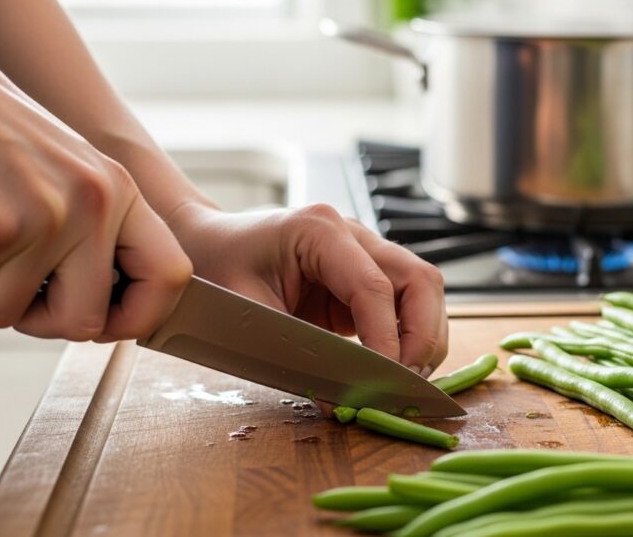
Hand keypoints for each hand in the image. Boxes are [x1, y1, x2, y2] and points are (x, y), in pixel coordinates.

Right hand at [0, 36, 191, 339]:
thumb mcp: (67, 172)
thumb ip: (96, 232)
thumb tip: (113, 312)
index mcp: (118, 192)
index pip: (171, 276)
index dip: (141, 317)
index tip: (108, 324)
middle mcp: (93, 204)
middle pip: (85, 320)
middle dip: (40, 319)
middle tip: (10, 283)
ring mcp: (44, 217)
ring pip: (10, 313)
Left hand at [167, 203, 448, 377]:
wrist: (207, 247)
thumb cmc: (216, 270)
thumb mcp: (243, 313)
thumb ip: (292, 354)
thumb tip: (338, 401)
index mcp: (319, 230)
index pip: (375, 286)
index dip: (386, 339)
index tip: (382, 384)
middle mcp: (354, 234)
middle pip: (420, 279)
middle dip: (421, 336)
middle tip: (404, 385)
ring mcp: (366, 252)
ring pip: (425, 290)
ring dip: (424, 338)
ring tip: (403, 382)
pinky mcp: (367, 277)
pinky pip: (408, 304)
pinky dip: (411, 337)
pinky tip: (394, 369)